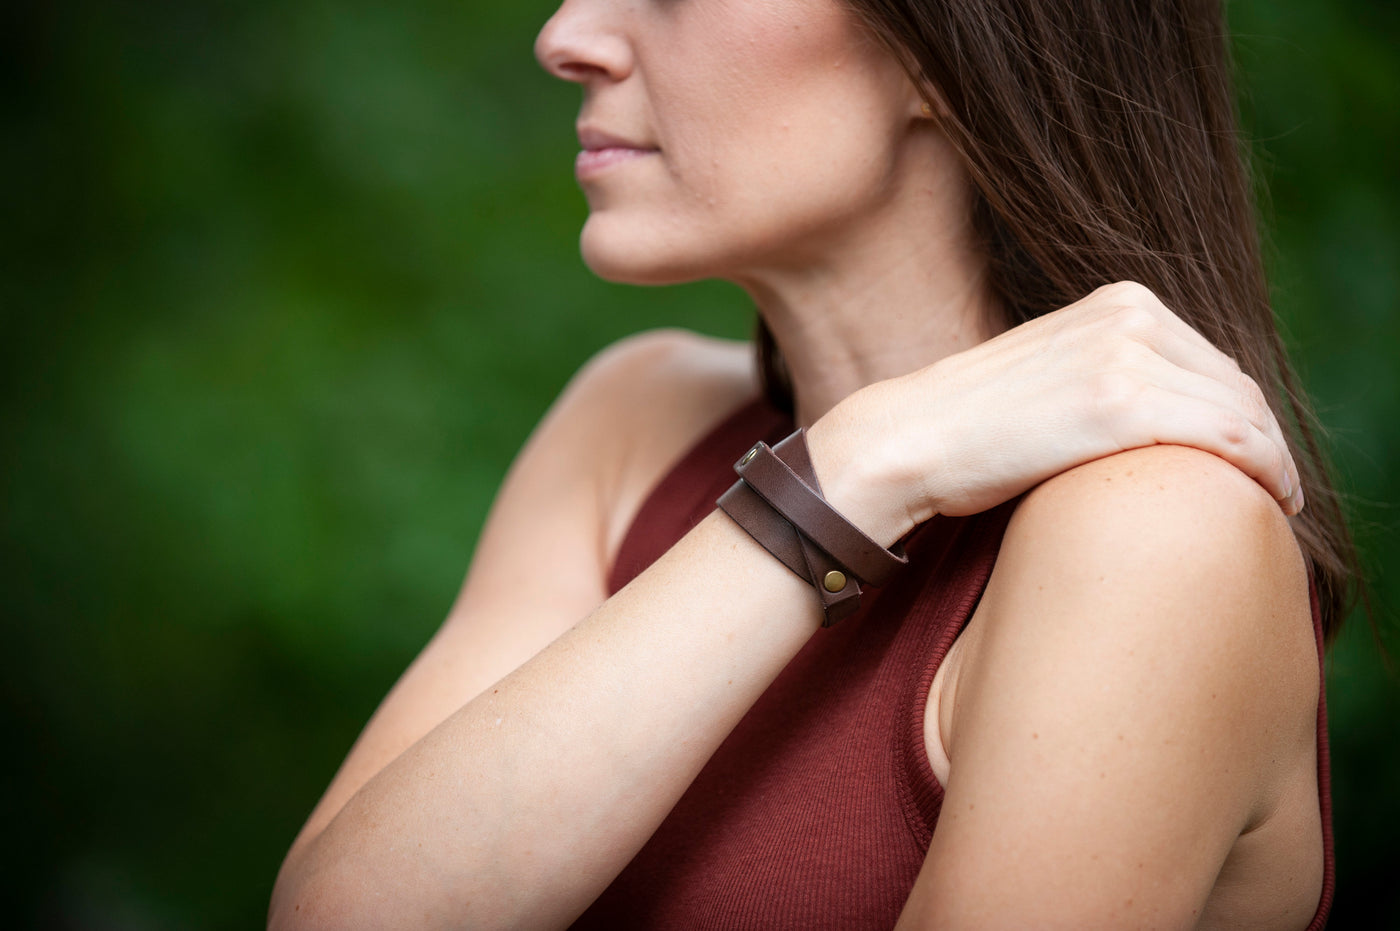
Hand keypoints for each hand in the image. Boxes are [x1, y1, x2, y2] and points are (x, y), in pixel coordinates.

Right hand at [809, 281, 1301, 542]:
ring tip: (1275, 505)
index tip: (1253, 463)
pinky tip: (1270, 502)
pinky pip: (1229, 436)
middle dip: (1265, 440)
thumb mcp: (1054, 377)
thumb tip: (1167, 419)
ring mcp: (1125, 354)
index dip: (1246, 417)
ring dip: (1273, 461)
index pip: (1216, 362)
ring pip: (1245, 412)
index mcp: (1118, 301)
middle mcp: (1130, 314)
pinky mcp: (1119, 403)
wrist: (908, 440)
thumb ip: (1112, 376)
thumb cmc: (971, 430)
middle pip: (1238, 384)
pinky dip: (1265, 469)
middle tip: (1273, 492)